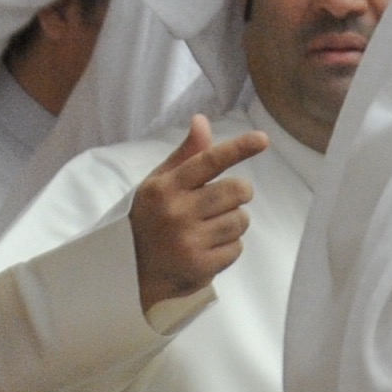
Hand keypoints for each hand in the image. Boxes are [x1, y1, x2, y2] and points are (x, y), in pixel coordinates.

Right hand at [129, 113, 267, 312]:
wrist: (128, 270)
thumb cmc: (148, 219)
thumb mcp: (158, 185)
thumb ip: (185, 156)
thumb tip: (202, 121)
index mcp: (164, 186)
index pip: (208, 161)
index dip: (238, 148)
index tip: (262, 139)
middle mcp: (176, 210)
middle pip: (238, 190)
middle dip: (238, 195)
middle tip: (223, 202)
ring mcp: (189, 239)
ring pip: (241, 220)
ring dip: (232, 223)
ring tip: (207, 229)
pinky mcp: (201, 264)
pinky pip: (237, 247)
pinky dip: (228, 248)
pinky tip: (205, 248)